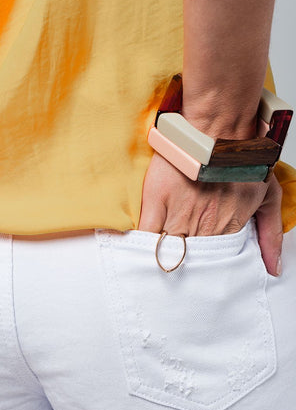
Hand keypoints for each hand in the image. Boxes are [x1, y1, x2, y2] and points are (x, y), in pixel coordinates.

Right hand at [138, 152, 282, 275]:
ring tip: (151, 274)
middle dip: (181, 271)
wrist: (219, 128)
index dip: (204, 272)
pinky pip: (146, 234)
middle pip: (188, 261)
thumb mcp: (269, 197)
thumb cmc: (241, 159)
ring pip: (165, 252)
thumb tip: (274, 269)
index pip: (212, 264)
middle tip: (175, 281)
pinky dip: (139, 246)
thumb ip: (271, 236)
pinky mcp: (157, 201)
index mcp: (226, 230)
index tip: (198, 280)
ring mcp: (178, 216)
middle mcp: (203, 227)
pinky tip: (135, 254)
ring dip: (160, 261)